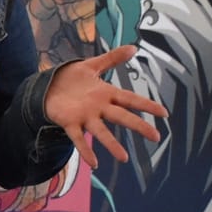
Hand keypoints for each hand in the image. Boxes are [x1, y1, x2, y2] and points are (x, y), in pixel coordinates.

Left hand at [42, 43, 166, 166]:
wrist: (47, 85)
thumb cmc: (71, 78)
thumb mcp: (92, 65)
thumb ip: (112, 58)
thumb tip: (133, 47)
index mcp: (106, 93)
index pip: (131, 99)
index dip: (147, 105)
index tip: (164, 113)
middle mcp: (99, 107)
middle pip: (122, 116)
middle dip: (139, 126)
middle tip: (156, 137)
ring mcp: (85, 116)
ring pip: (101, 131)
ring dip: (112, 145)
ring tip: (124, 158)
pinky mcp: (70, 122)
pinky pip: (78, 138)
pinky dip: (85, 150)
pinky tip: (94, 163)